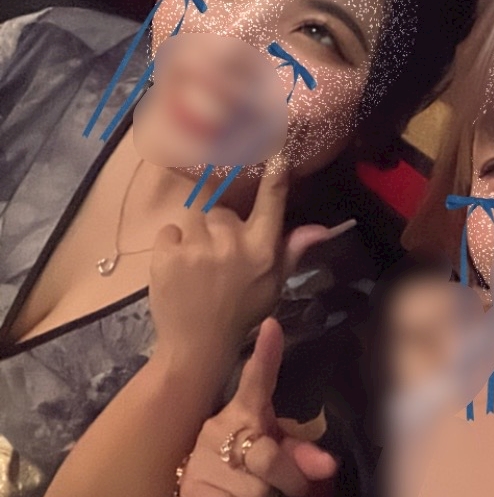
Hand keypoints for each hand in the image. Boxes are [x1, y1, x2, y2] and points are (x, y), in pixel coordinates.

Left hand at [149, 168, 353, 362]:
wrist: (197, 345)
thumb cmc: (241, 313)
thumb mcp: (274, 285)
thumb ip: (293, 250)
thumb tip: (322, 228)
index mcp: (262, 250)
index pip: (271, 201)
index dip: (274, 173)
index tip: (276, 151)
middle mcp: (232, 243)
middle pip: (222, 210)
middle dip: (219, 227)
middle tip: (218, 257)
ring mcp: (197, 247)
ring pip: (195, 218)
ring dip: (195, 236)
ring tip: (197, 264)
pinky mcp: (167, 254)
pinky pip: (170, 231)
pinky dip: (172, 246)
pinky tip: (179, 268)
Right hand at [178, 317, 337, 496]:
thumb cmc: (253, 471)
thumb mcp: (281, 458)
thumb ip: (304, 457)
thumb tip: (328, 466)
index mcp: (245, 412)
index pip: (257, 379)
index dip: (266, 354)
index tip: (273, 325)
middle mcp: (219, 427)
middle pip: (268, 457)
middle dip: (289, 479)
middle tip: (290, 487)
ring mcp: (199, 457)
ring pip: (253, 489)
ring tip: (248, 493)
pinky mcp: (188, 489)